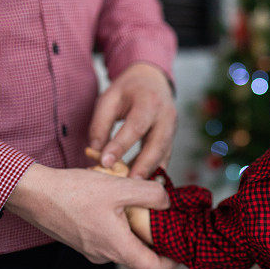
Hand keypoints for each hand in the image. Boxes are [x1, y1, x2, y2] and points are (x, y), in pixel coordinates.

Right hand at [5, 162, 176, 268]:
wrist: (33, 193)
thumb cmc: (73, 192)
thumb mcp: (119, 186)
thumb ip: (150, 194)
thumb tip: (167, 202)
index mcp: (116, 248)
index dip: (172, 261)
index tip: (182, 245)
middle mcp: (104, 255)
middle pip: (141, 256)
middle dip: (156, 238)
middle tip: (167, 216)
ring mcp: (92, 249)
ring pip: (125, 244)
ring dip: (137, 227)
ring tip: (143, 203)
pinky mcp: (83, 240)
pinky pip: (110, 237)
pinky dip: (121, 224)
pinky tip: (120, 201)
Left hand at [88, 62, 175, 178]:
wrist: (152, 80)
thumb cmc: (127, 90)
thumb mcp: (109, 98)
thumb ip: (100, 124)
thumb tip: (96, 152)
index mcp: (149, 101)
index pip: (135, 126)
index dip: (121, 146)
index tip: (105, 163)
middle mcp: (166, 115)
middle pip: (158, 143)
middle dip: (144, 165)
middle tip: (129, 184)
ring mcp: (173, 127)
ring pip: (164, 153)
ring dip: (150, 172)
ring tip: (135, 189)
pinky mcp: (172, 138)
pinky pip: (165, 157)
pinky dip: (154, 170)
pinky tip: (141, 182)